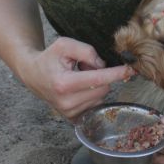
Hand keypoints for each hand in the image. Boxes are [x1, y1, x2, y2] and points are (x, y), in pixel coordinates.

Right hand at [18, 36, 133, 120]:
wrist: (33, 75)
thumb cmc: (49, 58)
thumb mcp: (65, 45)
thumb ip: (86, 51)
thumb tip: (102, 65)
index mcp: (64, 84)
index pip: (98, 79)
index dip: (116, 73)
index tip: (130, 70)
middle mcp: (67, 102)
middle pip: (103, 88)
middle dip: (101, 75)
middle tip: (84, 67)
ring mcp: (69, 113)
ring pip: (101, 97)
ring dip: (96, 85)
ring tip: (79, 78)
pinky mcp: (72, 118)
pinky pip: (95, 105)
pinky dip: (93, 95)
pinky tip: (80, 89)